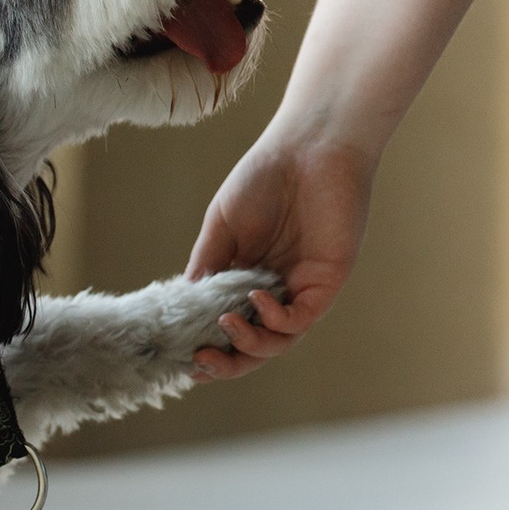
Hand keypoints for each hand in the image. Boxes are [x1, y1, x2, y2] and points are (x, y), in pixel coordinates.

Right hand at [183, 134, 373, 379]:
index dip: (207, 347)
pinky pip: (299, 319)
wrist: (311, 146)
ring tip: (224, 327)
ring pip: (276, 342)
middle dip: (226, 363)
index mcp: (246, 279)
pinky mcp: (326, 284)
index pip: (227, 327)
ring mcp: (300, 289)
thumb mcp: (221, 226)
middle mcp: (274, 291)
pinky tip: (254, 300)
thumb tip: (183, 308)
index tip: (182, 357)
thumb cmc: (265, 177)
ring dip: (247, 345)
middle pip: (252, 346)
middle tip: (200, 362)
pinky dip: (274, 320)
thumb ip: (207, 266)